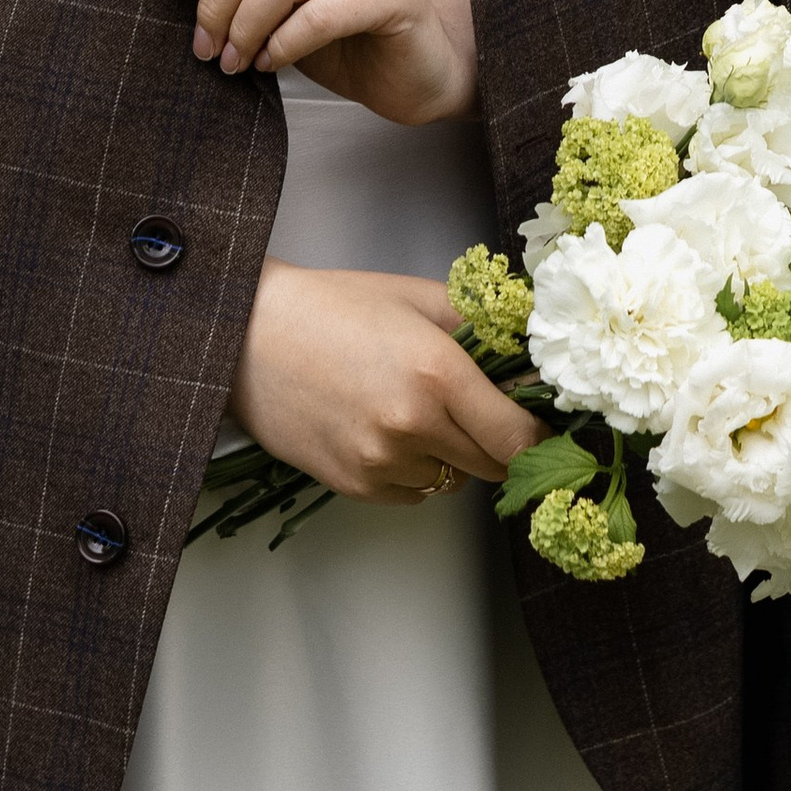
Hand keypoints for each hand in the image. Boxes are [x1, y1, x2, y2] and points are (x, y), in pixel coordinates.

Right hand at [230, 260, 533, 501]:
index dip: (539, 437)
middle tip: (482, 411)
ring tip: (415, 410)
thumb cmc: (333, 307)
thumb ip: (483, 328)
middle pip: (493, 465)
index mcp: (438, 373)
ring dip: (451, 455)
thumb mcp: (417, 297)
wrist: (249, 335)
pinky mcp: (354, 485)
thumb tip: (532, 359)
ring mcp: (381, 462)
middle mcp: (413, 425)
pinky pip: (414, 493)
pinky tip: (388, 431)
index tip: (541, 427)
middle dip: (498, 442)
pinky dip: (415, 471)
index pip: (518, 436)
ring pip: (452, 480)